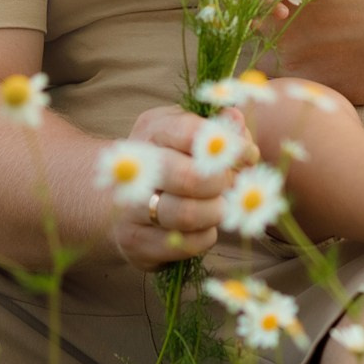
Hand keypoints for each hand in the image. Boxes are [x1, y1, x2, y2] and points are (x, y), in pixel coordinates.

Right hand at [109, 106, 257, 271]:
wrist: (114, 199)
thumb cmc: (168, 159)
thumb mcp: (187, 132)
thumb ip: (218, 126)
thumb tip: (236, 119)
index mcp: (152, 131)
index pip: (190, 132)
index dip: (227, 144)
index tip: (248, 154)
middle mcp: (136, 168)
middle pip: (189, 178)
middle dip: (221, 183)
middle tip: (230, 184)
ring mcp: (131, 209)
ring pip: (187, 215)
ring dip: (216, 211)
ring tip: (220, 206)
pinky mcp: (135, 243)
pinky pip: (185, 244)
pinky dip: (205, 236)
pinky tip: (204, 226)